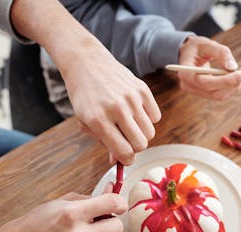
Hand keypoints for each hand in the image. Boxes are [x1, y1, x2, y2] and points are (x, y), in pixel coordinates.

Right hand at [4, 189, 126, 231]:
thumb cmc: (42, 220)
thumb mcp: (64, 201)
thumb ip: (92, 197)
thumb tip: (114, 189)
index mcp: (72, 214)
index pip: (111, 204)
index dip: (119, 201)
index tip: (117, 203)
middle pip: (117, 226)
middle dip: (113, 219)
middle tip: (103, 217)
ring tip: (95, 229)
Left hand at [10, 0, 160, 165]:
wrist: (87, 62)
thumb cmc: (84, 94)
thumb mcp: (86, 120)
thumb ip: (104, 141)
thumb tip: (119, 161)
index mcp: (98, 120)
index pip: (124, 152)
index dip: (126, 159)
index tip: (125, 157)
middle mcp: (116, 109)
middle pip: (141, 145)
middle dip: (134, 147)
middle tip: (126, 139)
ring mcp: (131, 98)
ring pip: (150, 133)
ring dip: (141, 134)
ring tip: (129, 125)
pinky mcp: (142, 89)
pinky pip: (155, 117)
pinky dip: (148, 119)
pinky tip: (135, 112)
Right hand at [178, 36, 240, 99]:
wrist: (187, 54)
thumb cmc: (197, 47)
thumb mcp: (208, 44)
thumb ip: (222, 53)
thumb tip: (234, 67)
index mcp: (186, 73)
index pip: (205, 83)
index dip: (224, 81)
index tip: (240, 74)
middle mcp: (188, 86)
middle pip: (213, 93)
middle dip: (231, 84)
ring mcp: (195, 91)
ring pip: (219, 96)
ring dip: (233, 86)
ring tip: (240, 72)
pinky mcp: (203, 93)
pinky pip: (219, 95)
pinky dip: (230, 88)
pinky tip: (235, 77)